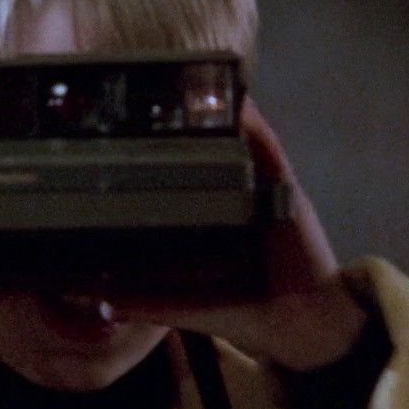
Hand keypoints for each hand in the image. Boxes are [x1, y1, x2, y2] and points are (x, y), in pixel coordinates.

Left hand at [114, 100, 366, 371]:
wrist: (307, 326)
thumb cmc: (252, 315)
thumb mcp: (192, 309)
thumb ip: (153, 303)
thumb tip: (101, 302)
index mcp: (211, 226)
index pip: (179, 186)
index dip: (155, 164)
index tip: (121, 142)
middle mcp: (235, 202)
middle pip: (208, 156)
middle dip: (185, 128)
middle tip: (149, 100)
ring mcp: (262, 192)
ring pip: (238, 144)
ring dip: (218, 117)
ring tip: (188, 82)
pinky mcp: (285, 191)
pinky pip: (271, 150)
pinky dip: (256, 126)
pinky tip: (238, 102)